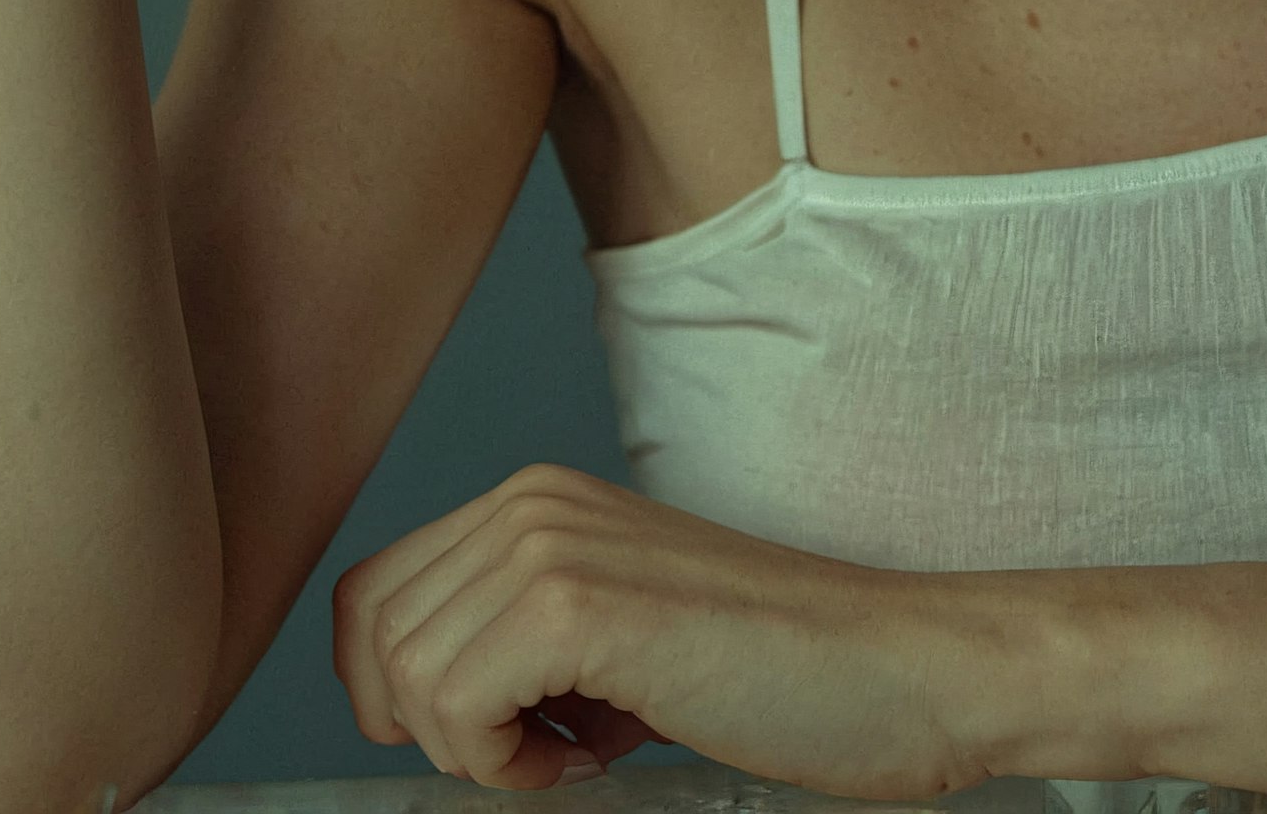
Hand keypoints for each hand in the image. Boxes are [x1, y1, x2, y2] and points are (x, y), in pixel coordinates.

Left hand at [331, 462, 991, 799]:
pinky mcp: (577, 604)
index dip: (400, 691)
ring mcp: (551, 544)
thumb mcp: (618, 633)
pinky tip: (593, 754)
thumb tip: (416, 701)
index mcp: (536, 502)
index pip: (374, 595)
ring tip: (581, 748)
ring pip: (406, 677)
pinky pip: (455, 708)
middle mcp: (531, 502)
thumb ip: (522, 641)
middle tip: (549, 747)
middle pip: (374, 636)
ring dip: (477, 750)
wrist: (892, 667)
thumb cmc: (773, 669)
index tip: (490, 736)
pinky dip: (505, 765)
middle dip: (440, 727)